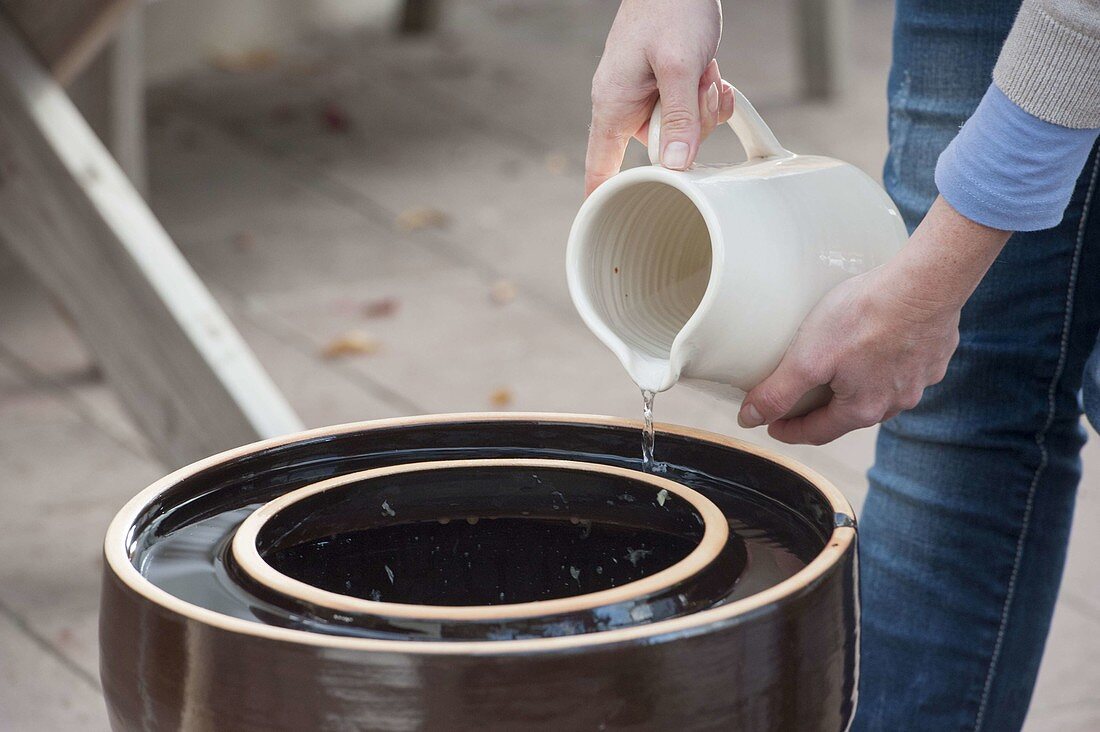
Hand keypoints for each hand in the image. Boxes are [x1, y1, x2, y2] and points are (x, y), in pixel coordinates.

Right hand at [586, 0, 733, 194]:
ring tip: (703, 70)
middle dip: (691, 126)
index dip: (602, 199)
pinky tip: (710, 72)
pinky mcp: (666, 89)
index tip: (602, 228)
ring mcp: (647, 98)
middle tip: (698, 88)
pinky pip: (691, 111)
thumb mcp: (679, 65)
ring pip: (683, 130)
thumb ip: (679, 116)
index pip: (600, 167)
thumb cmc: (668, 9)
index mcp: (613, 105)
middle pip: (662, 150)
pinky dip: (707, 95)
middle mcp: (626, 106)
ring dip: (703, 106)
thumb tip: (676, 166)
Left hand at [737, 196, 1011, 444]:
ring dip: (855, 388)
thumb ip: (777, 393)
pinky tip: (874, 346)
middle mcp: (897, 402)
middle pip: (849, 415)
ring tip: (835, 370)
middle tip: (798, 399)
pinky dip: (883, 364)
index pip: (818, 433)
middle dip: (821, 410)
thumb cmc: (864, 317)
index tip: (771, 426)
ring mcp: (920, 380)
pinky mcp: (934, 354)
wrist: (926, 283)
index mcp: (863, 410)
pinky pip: (902, 368)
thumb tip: (750, 420)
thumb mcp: (807, 358)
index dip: (789, 431)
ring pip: (879, 392)